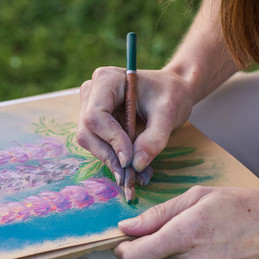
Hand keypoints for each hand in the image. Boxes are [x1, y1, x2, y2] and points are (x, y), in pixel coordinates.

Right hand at [77, 67, 194, 185]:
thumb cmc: (171, 94)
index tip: (130, 161)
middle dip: (109, 157)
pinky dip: (116, 161)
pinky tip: (135, 170)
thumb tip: (136, 164)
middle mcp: (92, 93)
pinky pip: (99, 146)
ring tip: (139, 176)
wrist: (171, 92)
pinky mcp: (96, 125)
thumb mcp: (169, 112)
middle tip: (132, 178)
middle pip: (88, 132)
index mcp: (106, 80)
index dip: (111, 140)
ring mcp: (90, 109)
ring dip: (113, 163)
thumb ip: (154, 137)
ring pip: (91, 143)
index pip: (96, 116)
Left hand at [114, 186, 258, 258]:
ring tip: (213, 243)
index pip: (134, 257)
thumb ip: (157, 215)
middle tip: (193, 230)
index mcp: (184, 236)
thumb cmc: (242, 208)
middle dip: (165, 246)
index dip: (124, 250)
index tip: (126, 243)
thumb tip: (125, 228)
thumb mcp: (198, 197)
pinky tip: (222, 258)